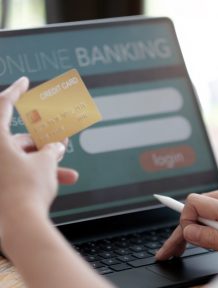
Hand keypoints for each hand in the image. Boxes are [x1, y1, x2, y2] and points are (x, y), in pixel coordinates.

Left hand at [0, 77, 78, 227]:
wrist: (19, 228)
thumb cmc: (28, 191)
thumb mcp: (46, 163)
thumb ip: (52, 149)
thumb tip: (58, 144)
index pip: (3, 105)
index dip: (16, 91)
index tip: (25, 82)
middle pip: (20, 140)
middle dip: (43, 144)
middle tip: (60, 143)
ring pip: (21, 159)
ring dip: (45, 163)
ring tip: (66, 171)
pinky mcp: (1, 184)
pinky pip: (18, 172)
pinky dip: (35, 174)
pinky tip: (54, 180)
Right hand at [155, 190, 217, 259]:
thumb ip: (212, 238)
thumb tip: (187, 232)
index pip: (192, 203)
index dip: (186, 221)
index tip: (187, 238)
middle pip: (192, 210)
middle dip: (179, 231)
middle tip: (166, 251)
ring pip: (197, 214)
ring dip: (187, 231)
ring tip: (178, 250)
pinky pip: (205, 216)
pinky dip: (197, 228)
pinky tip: (190, 237)